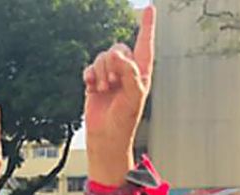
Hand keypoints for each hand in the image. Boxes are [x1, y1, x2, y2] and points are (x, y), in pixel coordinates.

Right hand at [84, 6, 154, 184]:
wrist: (105, 137)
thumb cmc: (124, 121)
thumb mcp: (133, 96)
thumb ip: (129, 73)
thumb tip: (117, 54)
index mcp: (142, 73)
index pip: (145, 44)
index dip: (147, 26)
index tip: (150, 8)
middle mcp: (126, 71)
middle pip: (118, 49)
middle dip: (112, 65)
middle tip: (112, 84)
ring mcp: (110, 76)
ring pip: (102, 57)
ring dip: (101, 73)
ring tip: (103, 90)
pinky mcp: (95, 82)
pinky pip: (90, 68)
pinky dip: (89, 76)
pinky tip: (91, 87)